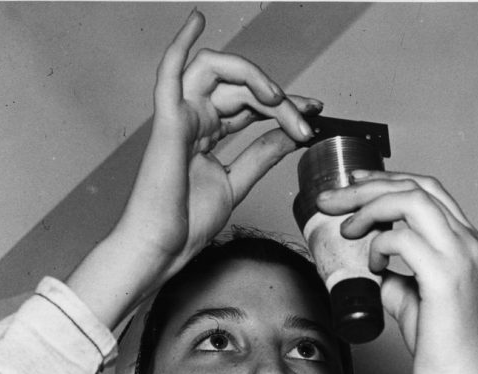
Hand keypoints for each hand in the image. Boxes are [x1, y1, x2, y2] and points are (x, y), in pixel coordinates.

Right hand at [68, 11, 319, 326]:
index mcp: (208, 135)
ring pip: (218, 72)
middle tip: (305, 121)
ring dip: (252, 76)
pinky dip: (182, 43)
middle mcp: (194, 120)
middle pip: (242, 89)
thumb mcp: (237, 184)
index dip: (284, 104)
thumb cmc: (187, 224)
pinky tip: (197, 18)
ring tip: (277, 98)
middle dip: (280, 101)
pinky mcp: (168, 122)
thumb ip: (261, 155)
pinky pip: (171, 72)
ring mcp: (180, 117)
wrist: (163, 247)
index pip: (250, 105)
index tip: (314, 111)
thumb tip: (289, 135)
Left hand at [317, 171, 477, 373]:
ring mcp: (459, 256)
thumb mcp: (412, 300)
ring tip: (346, 228)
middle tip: (331, 198)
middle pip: (416, 185)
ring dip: (369, 207)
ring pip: (411, 200)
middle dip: (368, 185)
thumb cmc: (441, 347)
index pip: (427, 189)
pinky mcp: (444, 276)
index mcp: (464, 242)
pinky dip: (379, 245)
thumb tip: (369, 265)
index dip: (386, 180)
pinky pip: (403, 238)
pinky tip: (372, 265)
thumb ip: (395, 276)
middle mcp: (466, 241)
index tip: (352, 183)